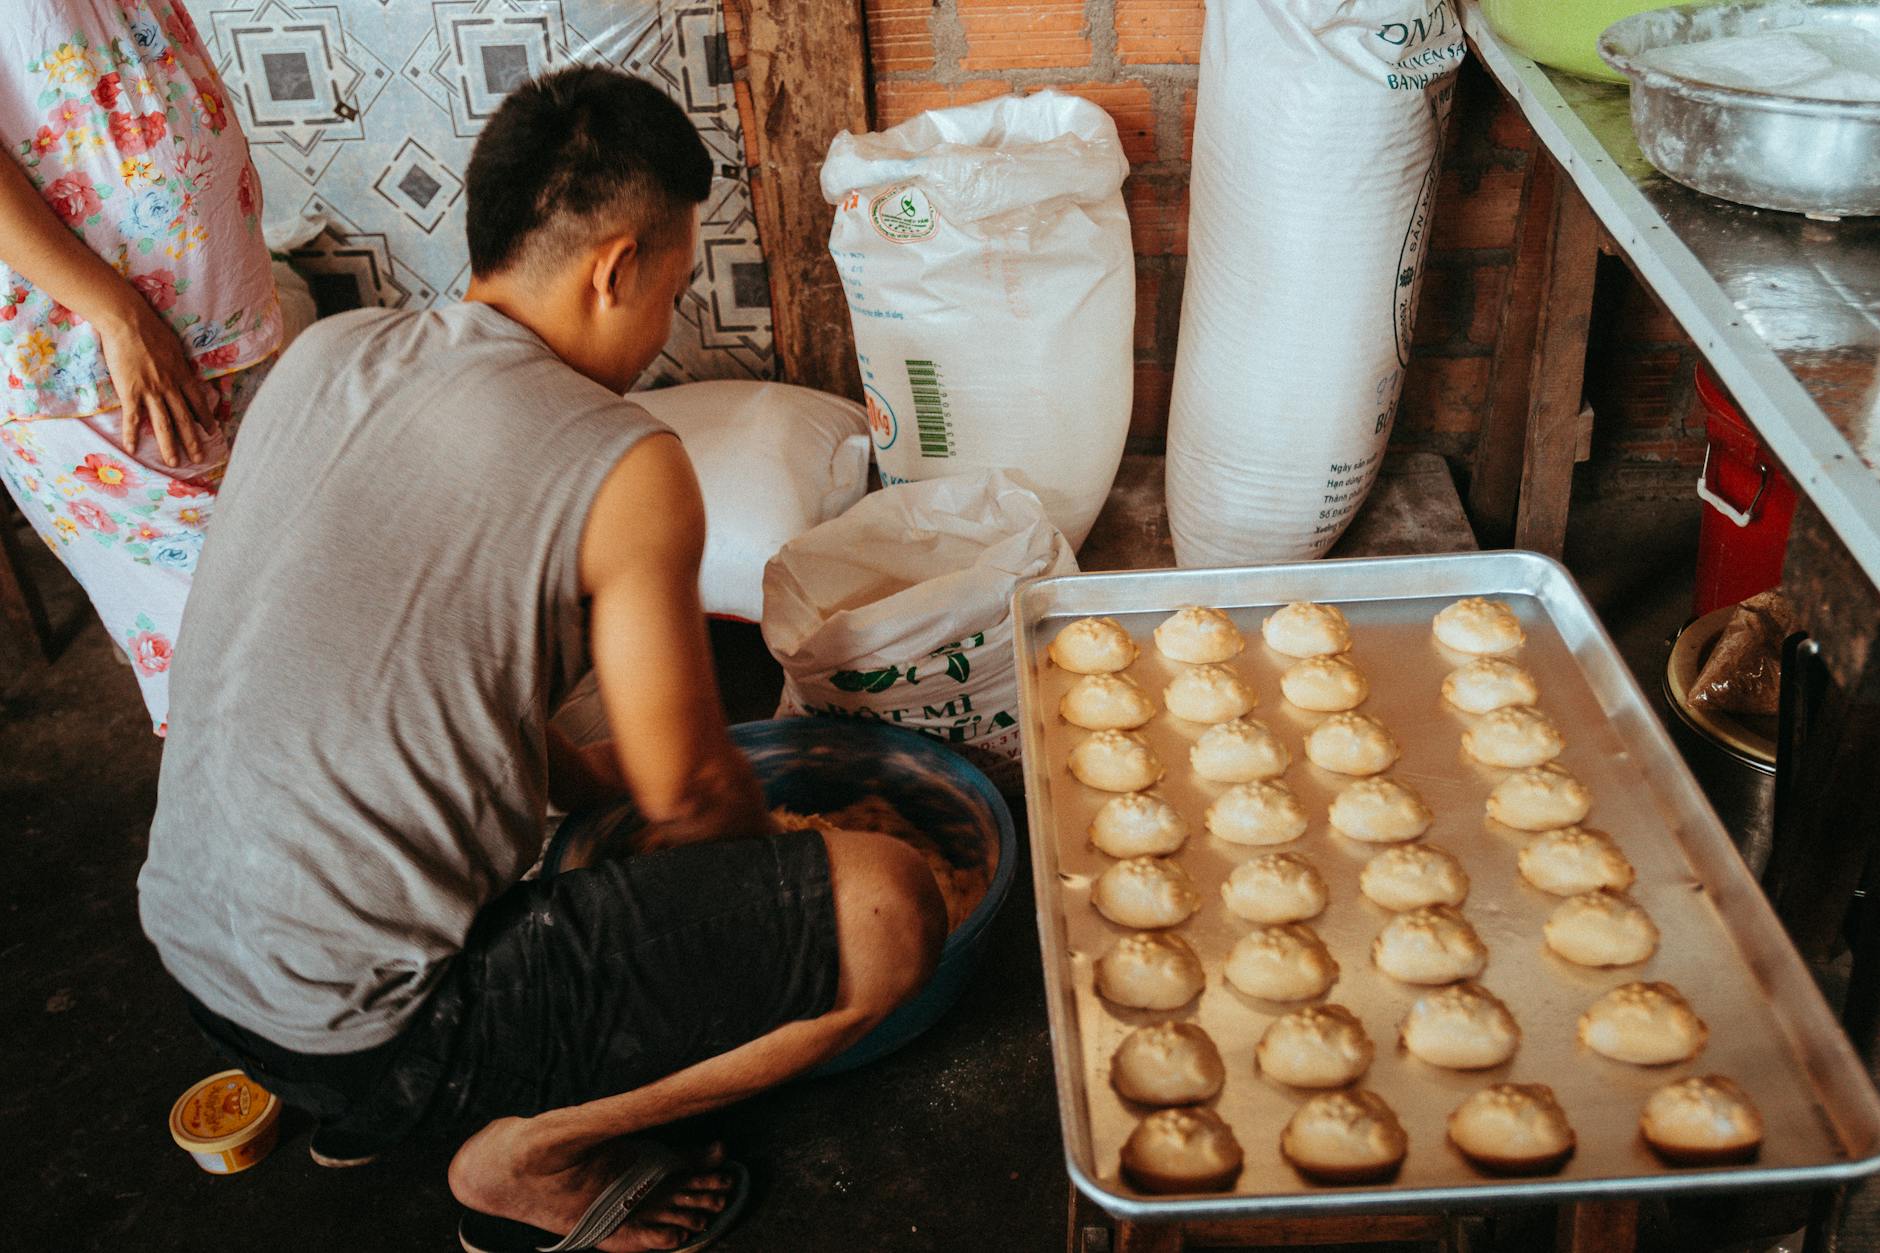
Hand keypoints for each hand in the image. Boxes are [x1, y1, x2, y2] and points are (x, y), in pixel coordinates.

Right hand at [94, 300, 215, 467]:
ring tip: (175, 463)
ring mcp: (151, 390)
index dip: (205, 419)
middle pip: (184, 419)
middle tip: (199, 459)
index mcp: (182, 375)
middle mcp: (171, 386)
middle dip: (193, 441)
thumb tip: (184, 369)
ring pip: (163, 424)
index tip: (211, 432)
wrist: (128, 321)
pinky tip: (133, 449)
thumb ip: (179, 363)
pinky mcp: (130, 391)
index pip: (198, 402)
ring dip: (170, 445)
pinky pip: (133, 418)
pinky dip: (132, 434)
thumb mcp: (175, 347)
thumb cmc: (151, 330)